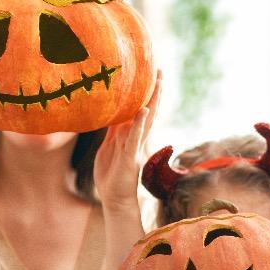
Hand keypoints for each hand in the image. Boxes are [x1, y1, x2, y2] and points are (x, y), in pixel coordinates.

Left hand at [94, 71, 160, 207]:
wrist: (114, 198)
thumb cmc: (111, 174)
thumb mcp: (108, 147)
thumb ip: (112, 131)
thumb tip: (110, 113)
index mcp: (130, 135)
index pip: (138, 109)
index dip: (144, 93)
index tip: (149, 74)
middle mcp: (136, 138)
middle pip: (148, 110)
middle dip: (154, 92)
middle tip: (160, 71)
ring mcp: (135, 147)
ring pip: (146, 120)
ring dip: (152, 102)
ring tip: (159, 84)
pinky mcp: (131, 157)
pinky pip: (135, 138)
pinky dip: (139, 124)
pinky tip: (143, 111)